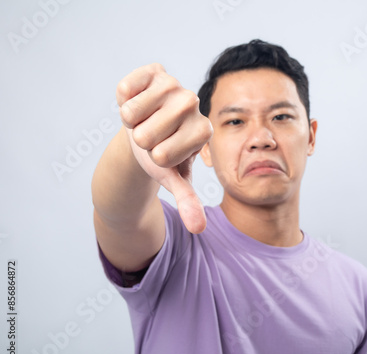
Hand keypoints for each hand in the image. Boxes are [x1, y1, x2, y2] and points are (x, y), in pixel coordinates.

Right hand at [116, 63, 212, 232]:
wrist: (147, 128)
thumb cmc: (163, 154)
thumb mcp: (173, 177)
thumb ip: (187, 200)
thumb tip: (199, 229)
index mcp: (203, 131)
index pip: (163, 156)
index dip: (154, 159)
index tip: (163, 152)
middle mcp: (194, 103)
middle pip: (146, 135)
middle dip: (140, 142)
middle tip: (151, 135)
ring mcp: (174, 84)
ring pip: (131, 113)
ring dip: (129, 122)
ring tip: (143, 119)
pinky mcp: (154, 70)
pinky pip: (125, 88)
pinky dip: (122, 99)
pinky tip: (136, 100)